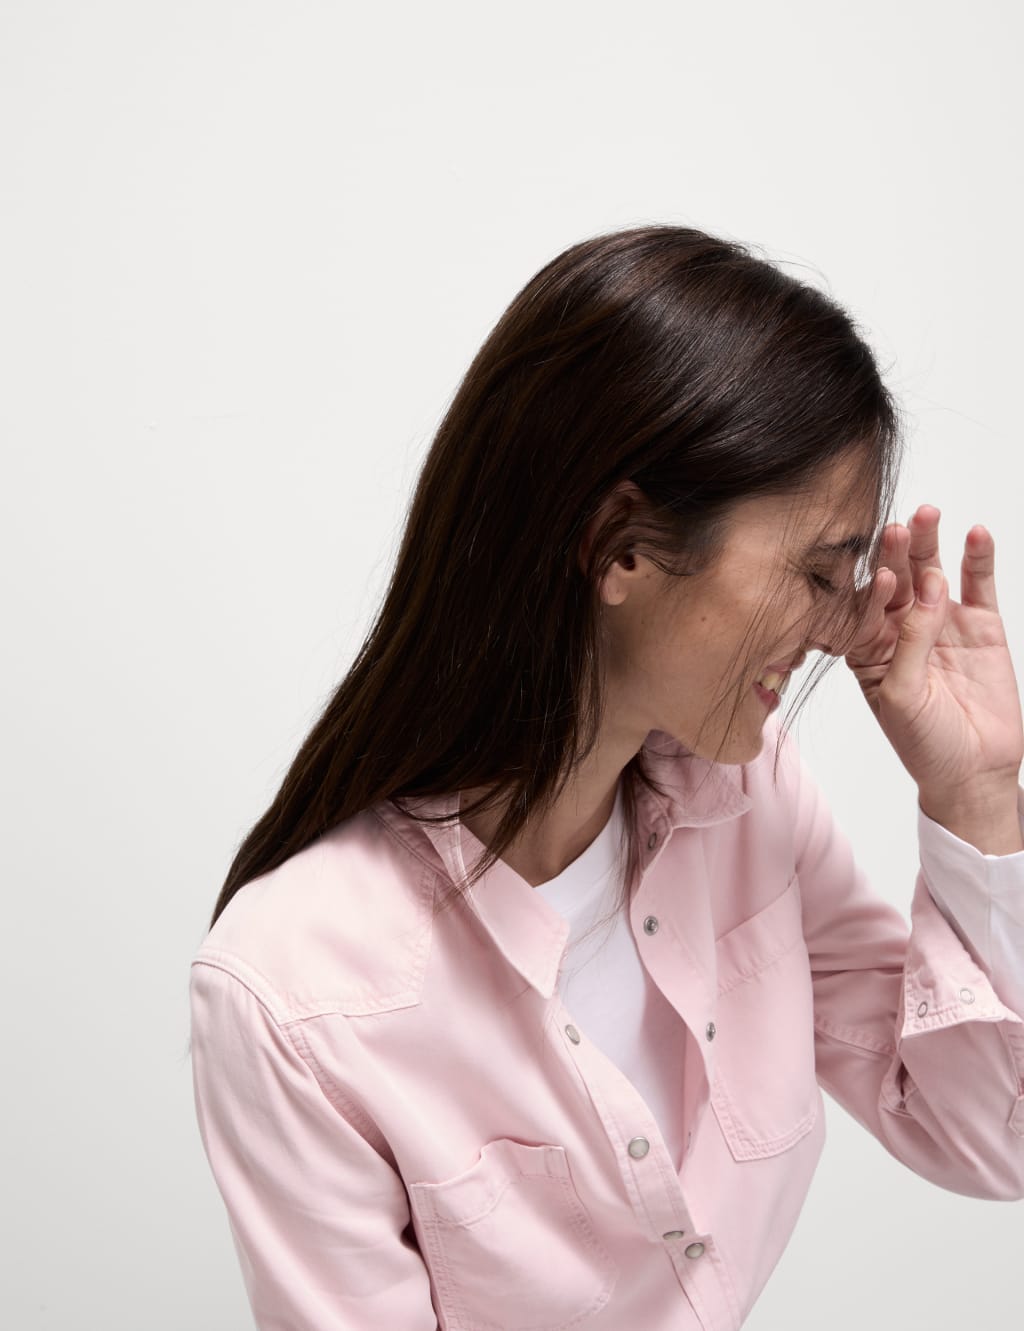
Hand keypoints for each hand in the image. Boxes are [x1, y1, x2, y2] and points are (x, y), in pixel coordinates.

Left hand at [844, 506, 1023, 822]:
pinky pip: (978, 583)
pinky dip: (978, 558)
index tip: (878, 576)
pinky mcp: (980, 624)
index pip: (863, 607)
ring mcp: (941, 621)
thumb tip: (929, 589)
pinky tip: (976, 534)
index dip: (870, 590)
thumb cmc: (924, 743)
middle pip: (895, 579)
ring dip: (929, 542)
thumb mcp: (904, 697)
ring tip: (928, 514)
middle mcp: (900, 628)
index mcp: (867, 647)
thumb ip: (911, 643)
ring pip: (931, 571)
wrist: (974, 771)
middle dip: (894, 553)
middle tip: (898, 526)